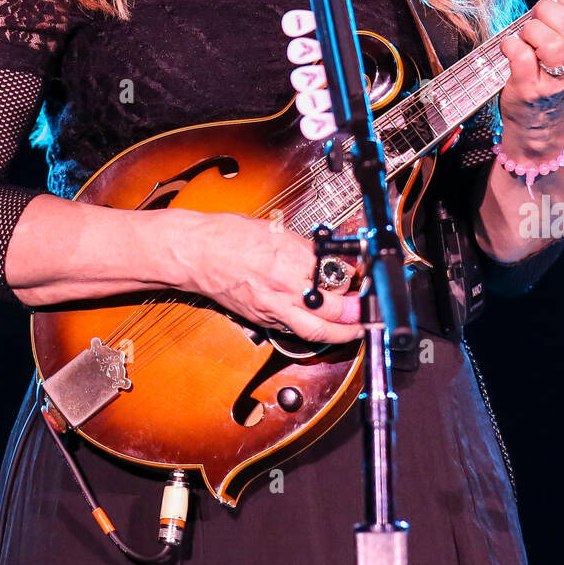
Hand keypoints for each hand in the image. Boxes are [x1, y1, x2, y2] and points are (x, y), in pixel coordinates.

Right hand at [167, 209, 365, 345]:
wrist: (194, 252)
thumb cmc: (227, 235)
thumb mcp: (276, 231)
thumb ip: (306, 249)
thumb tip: (330, 259)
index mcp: (288, 261)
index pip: (334, 279)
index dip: (355, 283)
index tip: (365, 282)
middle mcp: (281, 289)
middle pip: (329, 314)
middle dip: (354, 317)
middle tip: (368, 314)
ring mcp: (270, 308)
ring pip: (314, 331)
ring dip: (339, 333)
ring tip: (355, 330)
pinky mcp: (260, 319)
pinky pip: (293, 329)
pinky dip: (311, 330)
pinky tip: (322, 325)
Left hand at [497, 0, 563, 156]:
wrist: (538, 124)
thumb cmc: (553, 77)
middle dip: (547, 9)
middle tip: (537, 15)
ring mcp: (555, 81)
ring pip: (549, 41)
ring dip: (530, 30)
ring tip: (525, 36)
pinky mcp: (528, 89)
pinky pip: (521, 55)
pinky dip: (511, 44)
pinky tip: (510, 47)